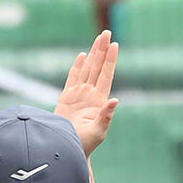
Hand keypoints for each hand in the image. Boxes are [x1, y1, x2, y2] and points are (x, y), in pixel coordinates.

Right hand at [55, 30, 119, 155]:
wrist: (67, 150)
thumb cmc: (85, 144)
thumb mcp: (98, 131)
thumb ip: (106, 116)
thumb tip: (116, 100)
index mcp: (99, 100)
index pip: (106, 75)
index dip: (110, 60)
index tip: (115, 44)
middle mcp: (90, 95)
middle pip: (97, 67)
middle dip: (102, 50)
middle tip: (107, 32)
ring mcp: (79, 95)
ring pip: (87, 69)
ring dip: (93, 54)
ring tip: (99, 38)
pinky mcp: (66, 98)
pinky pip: (72, 78)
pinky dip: (77, 67)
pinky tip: (82, 56)